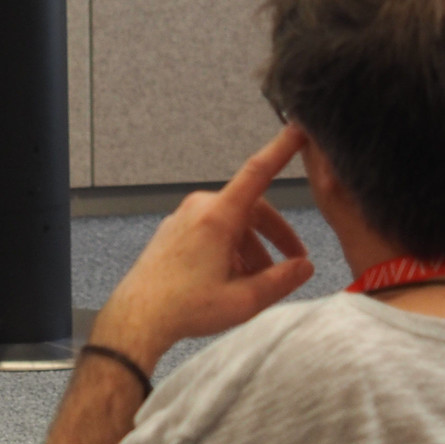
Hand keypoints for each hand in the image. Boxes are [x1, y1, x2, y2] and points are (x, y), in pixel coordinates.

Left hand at [90, 126, 314, 371]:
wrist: (139, 315)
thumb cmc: (189, 306)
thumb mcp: (245, 300)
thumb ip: (281, 280)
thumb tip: (305, 266)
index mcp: (218, 216)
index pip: (257, 172)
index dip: (280, 149)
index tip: (298, 128)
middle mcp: (200, 207)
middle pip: (251, 210)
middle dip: (275, 235)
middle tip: (295, 261)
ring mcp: (184, 216)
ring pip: (232, 223)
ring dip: (252, 248)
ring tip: (262, 282)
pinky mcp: (174, 229)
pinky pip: (212, 230)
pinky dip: (231, 248)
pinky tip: (236, 278)